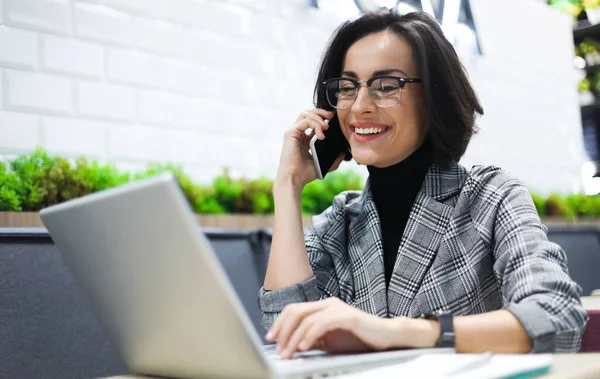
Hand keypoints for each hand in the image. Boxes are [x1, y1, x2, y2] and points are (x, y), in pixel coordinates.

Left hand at [265, 297, 394, 358]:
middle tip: (277, 348)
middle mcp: (328, 304)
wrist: (386, 338)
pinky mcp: (347, 315)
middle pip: (295, 311)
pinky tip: (303, 347)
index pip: (294, 310)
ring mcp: (337, 308)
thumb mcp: (330, 341)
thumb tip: (292, 345)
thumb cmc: (359, 339)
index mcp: (322, 307)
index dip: (280, 324)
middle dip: (283, 330)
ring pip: (306, 319)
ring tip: (288, 352)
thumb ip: (313, 340)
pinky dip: (309, 335)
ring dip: (293, 337)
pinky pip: (322, 323)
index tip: (271, 339)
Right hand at [275, 109, 345, 189]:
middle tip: (330, 116)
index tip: (332, 120)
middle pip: (307, 113)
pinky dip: (315, 124)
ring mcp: (293, 132)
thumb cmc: (305, 174)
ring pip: (306, 114)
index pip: (311, 120)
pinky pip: (305, 121)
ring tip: (326, 127)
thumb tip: (343, 154)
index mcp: (303, 139)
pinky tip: (321, 135)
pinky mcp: (291, 133)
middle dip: (320, 111)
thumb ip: (333, 160)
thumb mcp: (323, 165)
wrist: (295, 179)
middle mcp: (297, 133)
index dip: (321, 117)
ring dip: (318, 117)